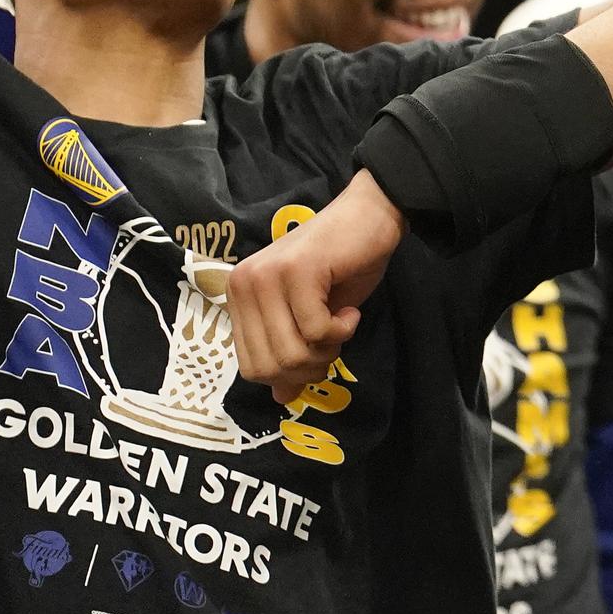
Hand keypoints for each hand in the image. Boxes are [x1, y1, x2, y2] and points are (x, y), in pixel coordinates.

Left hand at [227, 170, 404, 402]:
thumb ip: (293, 353)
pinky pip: (317, 330)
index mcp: (239, 297)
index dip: (291, 373)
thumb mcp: (313, 317)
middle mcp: (243, 285)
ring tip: (343, 322)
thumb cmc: (343, 265)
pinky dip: (343, 330)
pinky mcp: (297, 271)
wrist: (373, 215)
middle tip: (335, 339)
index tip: (320, 348)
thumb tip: (283, 398)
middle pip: (270, 366)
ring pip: (292, 352)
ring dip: (329, 348)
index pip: (251, 367)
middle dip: (312, 365)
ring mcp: (266, 276)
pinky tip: (351, 310)